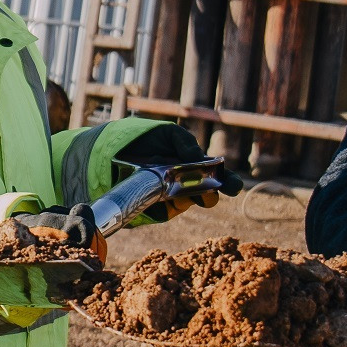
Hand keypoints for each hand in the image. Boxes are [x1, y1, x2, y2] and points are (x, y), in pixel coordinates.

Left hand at [107, 125, 246, 216]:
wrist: (112, 149)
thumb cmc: (145, 139)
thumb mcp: (168, 134)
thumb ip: (185, 142)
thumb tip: (199, 156)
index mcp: (195, 166)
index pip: (219, 177)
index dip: (229, 183)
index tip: (234, 187)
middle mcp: (186, 184)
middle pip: (206, 195)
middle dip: (210, 196)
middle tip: (209, 195)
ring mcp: (170, 196)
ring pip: (184, 204)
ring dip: (184, 199)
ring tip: (179, 191)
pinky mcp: (152, 207)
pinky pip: (161, 211)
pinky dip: (160, 205)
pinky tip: (155, 195)